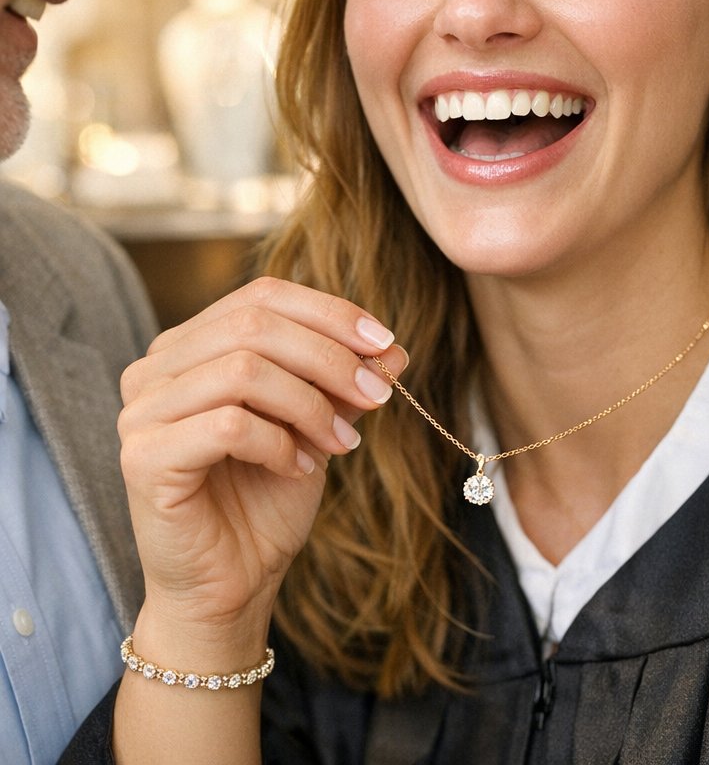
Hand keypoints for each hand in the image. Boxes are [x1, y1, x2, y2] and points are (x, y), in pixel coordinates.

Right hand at [118, 277, 407, 636]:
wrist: (232, 584)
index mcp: (191, 345)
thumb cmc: (267, 498)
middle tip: (377, 395)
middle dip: (330, 357)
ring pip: (243, 370)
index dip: (330, 312)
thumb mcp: (318, 424)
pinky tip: (299, 469)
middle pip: (254, 323)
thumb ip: (343, 382)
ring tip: (341, 443)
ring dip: (311, 404)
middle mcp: (156, 368)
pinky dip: (280, 443)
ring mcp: (141, 411)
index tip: (387, 344)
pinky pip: (229, 425)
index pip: (263, 295)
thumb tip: (395, 350)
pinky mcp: (143, 457)